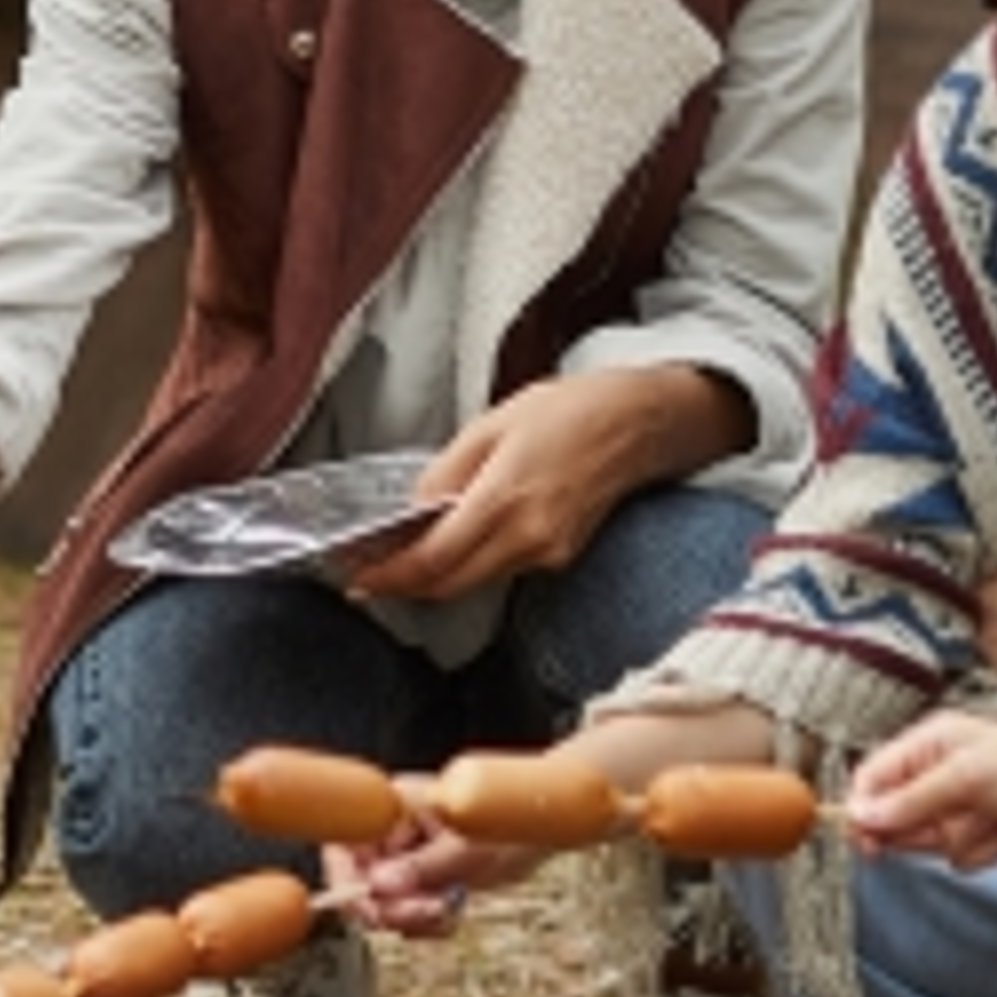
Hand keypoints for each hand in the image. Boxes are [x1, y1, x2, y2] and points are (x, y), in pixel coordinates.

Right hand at [332, 796, 511, 940]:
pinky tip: (450, 914)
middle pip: (361, 882)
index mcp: (392, 809)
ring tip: (447, 910)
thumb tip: (378, 885)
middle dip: (392, 907)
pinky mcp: (420, 881)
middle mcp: (391, 834)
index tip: (373, 910)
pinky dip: (427, 924)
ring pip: (384, 904)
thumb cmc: (507, 823)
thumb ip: (421, 866)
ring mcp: (405, 859)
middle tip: (428, 911)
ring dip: (413, 919)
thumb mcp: (465, 847)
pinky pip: (408, 914)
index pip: (344, 843)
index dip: (346, 881)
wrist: (537, 833)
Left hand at [354, 376, 689, 606]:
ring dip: (436, 576)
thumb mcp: (492, 423)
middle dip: (405, 585)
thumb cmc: (570, 411)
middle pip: (450, 584)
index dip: (391, 575)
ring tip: (402, 557)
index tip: (359, 576)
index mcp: (505, 497)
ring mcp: (548, 553)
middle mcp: (529, 536)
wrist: (637, 423)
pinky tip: (453, 545)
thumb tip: (413, 510)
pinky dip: (470, 564)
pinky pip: (502, 570)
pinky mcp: (561, 557)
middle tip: (369, 574)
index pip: (434, 559)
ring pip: (475, 581)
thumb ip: (447, 472)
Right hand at [846, 713, 996, 871]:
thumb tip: (863, 815)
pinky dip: (982, 850)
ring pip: (929, 841)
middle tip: (948, 825)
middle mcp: (938, 774)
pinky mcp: (979, 833)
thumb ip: (912, 798)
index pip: (875, 777)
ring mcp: (959, 806)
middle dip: (925, 828)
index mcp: (930, 744)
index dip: (865, 809)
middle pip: (897, 816)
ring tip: (990, 820)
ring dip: (960, 838)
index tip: (865, 838)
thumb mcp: (966, 776)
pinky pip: (959, 856)